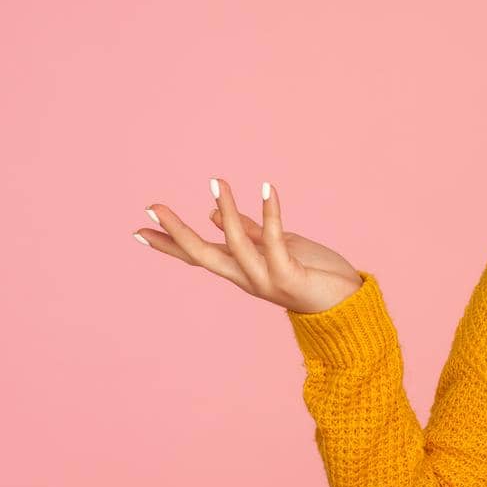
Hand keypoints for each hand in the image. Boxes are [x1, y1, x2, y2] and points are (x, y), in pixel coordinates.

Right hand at [133, 177, 362, 313]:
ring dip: (226, 211)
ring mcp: (266, 278)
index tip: (137, 230)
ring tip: (218, 182)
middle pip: (203, 255)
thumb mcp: (275, 249)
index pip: (197, 255)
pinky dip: (270, 213)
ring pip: (236, 244)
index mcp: (240, 269)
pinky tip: (267, 189)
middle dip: (177, 233)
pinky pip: (274, 240)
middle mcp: (247, 277)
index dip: (168, 244)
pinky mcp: (288, 275)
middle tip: (153, 207)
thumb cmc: (313, 275)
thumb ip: (247, 233)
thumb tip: (213, 217)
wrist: (348, 305)